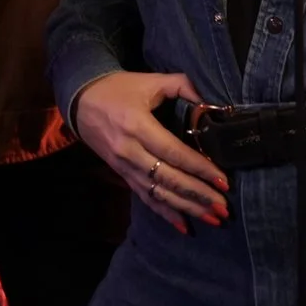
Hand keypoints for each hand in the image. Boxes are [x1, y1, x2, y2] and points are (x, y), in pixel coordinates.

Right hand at [72, 71, 228, 233]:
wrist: (81, 100)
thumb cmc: (119, 88)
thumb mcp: (151, 80)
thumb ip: (183, 86)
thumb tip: (211, 104)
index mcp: (138, 126)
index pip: (174, 153)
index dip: (199, 168)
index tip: (223, 181)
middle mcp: (130, 151)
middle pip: (168, 179)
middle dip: (198, 195)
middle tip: (224, 208)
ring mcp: (124, 167)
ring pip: (158, 193)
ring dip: (186, 208)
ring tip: (213, 218)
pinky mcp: (122, 174)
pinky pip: (145, 197)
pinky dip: (165, 213)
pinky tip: (184, 226)